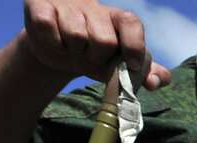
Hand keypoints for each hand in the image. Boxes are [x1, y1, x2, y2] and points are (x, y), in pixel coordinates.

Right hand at [21, 0, 171, 87]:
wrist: (55, 49)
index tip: (132, 66)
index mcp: (118, 19)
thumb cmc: (92, 55)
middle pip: (104, 40)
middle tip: (89, 57)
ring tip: (71, 49)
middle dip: (97, 58)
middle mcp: (94, 8)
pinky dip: (52, 43)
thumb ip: (142, 73)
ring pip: (76, 36)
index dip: (134, 47)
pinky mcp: (40, 6)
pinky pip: (48, 27)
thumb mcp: (117, 65)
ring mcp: (67, 6)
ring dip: (73, 52)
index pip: (132, 23)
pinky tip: (54, 41)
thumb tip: (156, 82)